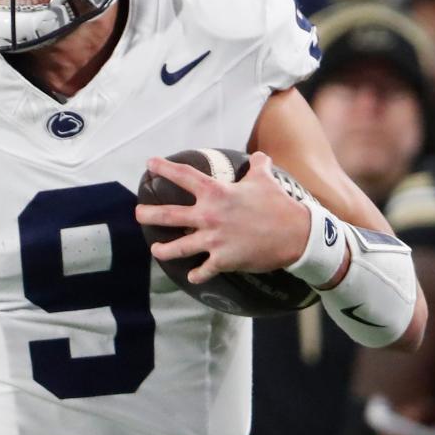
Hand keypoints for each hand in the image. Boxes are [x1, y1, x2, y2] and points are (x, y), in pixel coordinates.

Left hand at [135, 151, 310, 283]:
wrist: (297, 236)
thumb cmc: (280, 205)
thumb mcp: (265, 180)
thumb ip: (258, 167)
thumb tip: (260, 156)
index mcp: (216, 193)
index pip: (184, 176)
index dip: (164, 168)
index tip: (149, 164)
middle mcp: (209, 216)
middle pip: (168, 215)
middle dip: (148, 214)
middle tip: (137, 214)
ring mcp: (214, 240)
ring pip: (178, 247)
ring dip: (163, 250)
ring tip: (155, 249)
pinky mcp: (223, 260)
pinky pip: (203, 270)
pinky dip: (197, 275)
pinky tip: (191, 277)